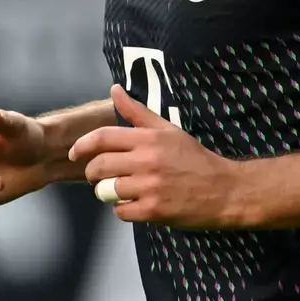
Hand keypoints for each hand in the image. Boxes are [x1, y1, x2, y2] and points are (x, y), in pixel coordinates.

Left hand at [69, 85, 240, 228]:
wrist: (226, 190)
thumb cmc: (195, 158)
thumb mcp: (168, 129)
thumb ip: (137, 111)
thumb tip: (114, 89)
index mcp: (149, 138)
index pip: (102, 137)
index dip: (81, 146)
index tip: (74, 153)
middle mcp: (147, 161)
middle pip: (99, 166)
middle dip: (93, 173)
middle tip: (99, 176)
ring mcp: (150, 187)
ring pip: (106, 191)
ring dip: (108, 193)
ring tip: (121, 190)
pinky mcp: (154, 210)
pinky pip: (121, 211)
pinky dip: (124, 209)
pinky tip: (136, 204)